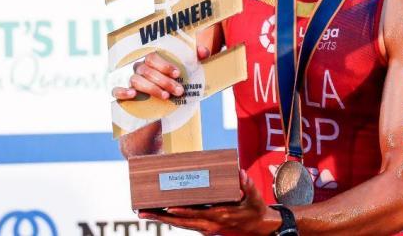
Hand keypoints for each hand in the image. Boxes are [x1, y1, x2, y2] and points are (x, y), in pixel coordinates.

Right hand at [112, 46, 210, 100]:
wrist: (163, 108)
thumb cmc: (174, 84)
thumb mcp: (186, 73)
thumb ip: (195, 59)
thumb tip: (203, 51)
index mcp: (151, 61)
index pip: (152, 57)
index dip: (164, 65)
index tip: (177, 74)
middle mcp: (139, 69)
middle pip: (147, 70)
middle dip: (164, 81)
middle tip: (179, 91)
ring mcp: (129, 81)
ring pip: (136, 80)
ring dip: (151, 88)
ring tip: (166, 97)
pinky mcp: (122, 95)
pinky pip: (116, 91)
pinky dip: (122, 91)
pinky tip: (133, 94)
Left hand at [138, 170, 281, 235]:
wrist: (259, 226)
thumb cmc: (255, 209)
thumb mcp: (254, 197)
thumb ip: (247, 185)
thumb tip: (240, 173)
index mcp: (220, 216)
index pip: (196, 215)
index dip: (181, 212)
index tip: (167, 207)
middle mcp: (210, 225)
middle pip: (181, 222)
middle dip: (161, 217)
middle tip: (143, 212)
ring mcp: (206, 228)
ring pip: (180, 225)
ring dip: (162, 219)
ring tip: (144, 213)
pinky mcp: (205, 227)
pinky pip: (185, 224)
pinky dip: (172, 219)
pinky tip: (160, 213)